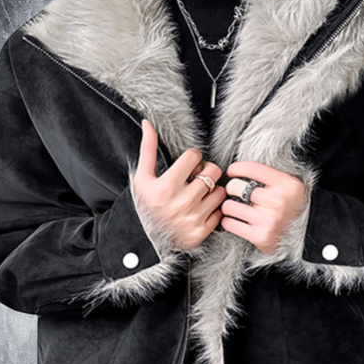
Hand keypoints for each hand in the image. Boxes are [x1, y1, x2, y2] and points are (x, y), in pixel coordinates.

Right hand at [132, 119, 225, 250]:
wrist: (144, 239)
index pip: (194, 156)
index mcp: (167, 186)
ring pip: (220, 191)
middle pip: (213, 171)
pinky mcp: (201, 231)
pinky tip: (201, 209)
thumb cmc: (144, 205)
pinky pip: (220, 212)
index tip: (188, 165)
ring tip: (200, 193)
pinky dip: (214, 209)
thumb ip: (148, 149)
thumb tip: (148, 124)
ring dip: (212, 190)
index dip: (192, 157)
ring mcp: (193, 218)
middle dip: (207, 171)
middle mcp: (182, 202)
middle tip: (197, 177)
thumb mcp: (142, 177)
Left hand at [220, 161, 305, 253]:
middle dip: (233, 190)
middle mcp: (278, 201)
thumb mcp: (288, 186)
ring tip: (238, 209)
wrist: (304, 236)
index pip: (252, 168)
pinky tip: (238, 221)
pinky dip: (229, 222)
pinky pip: (230, 224)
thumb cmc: (291, 210)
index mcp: (287, 185)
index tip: (231, 171)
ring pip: (229, 206)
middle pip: (237, 187)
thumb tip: (237, 170)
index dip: (237, 168)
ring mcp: (269, 220)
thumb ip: (268, 176)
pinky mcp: (261, 236)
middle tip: (238, 195)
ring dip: (229, 207)